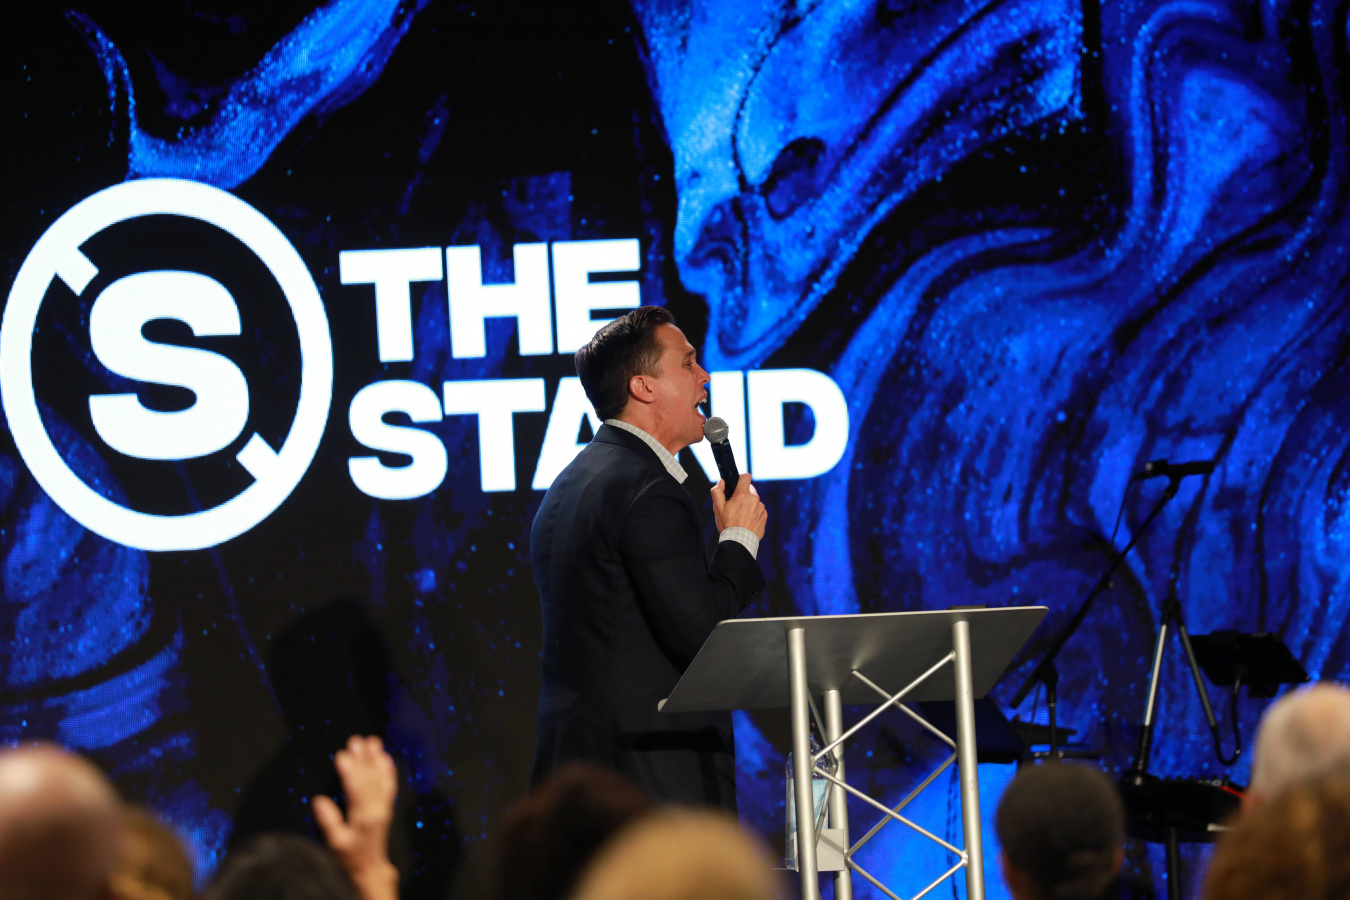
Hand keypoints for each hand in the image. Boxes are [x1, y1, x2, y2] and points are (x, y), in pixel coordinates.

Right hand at [312, 736, 398, 899]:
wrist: (370, 866)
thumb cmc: (349, 855)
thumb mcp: (335, 842)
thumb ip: (329, 821)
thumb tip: (319, 800)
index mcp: (364, 816)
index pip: (356, 788)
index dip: (350, 770)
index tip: (342, 754)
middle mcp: (377, 808)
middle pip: (370, 778)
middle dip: (362, 758)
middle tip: (355, 740)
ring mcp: (385, 805)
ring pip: (381, 777)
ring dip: (376, 758)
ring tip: (371, 741)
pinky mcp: (387, 805)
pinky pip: (390, 783)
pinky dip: (388, 769)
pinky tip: (385, 756)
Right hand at [711, 473, 766, 539]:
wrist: (739, 542)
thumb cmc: (728, 525)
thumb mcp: (717, 508)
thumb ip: (717, 491)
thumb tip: (722, 482)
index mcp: (742, 495)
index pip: (746, 477)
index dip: (741, 478)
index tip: (738, 484)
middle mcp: (754, 499)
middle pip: (750, 489)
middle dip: (743, 495)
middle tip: (736, 506)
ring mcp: (761, 508)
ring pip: (754, 500)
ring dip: (749, 505)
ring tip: (741, 516)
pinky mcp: (765, 516)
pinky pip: (759, 510)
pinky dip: (754, 513)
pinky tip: (747, 521)